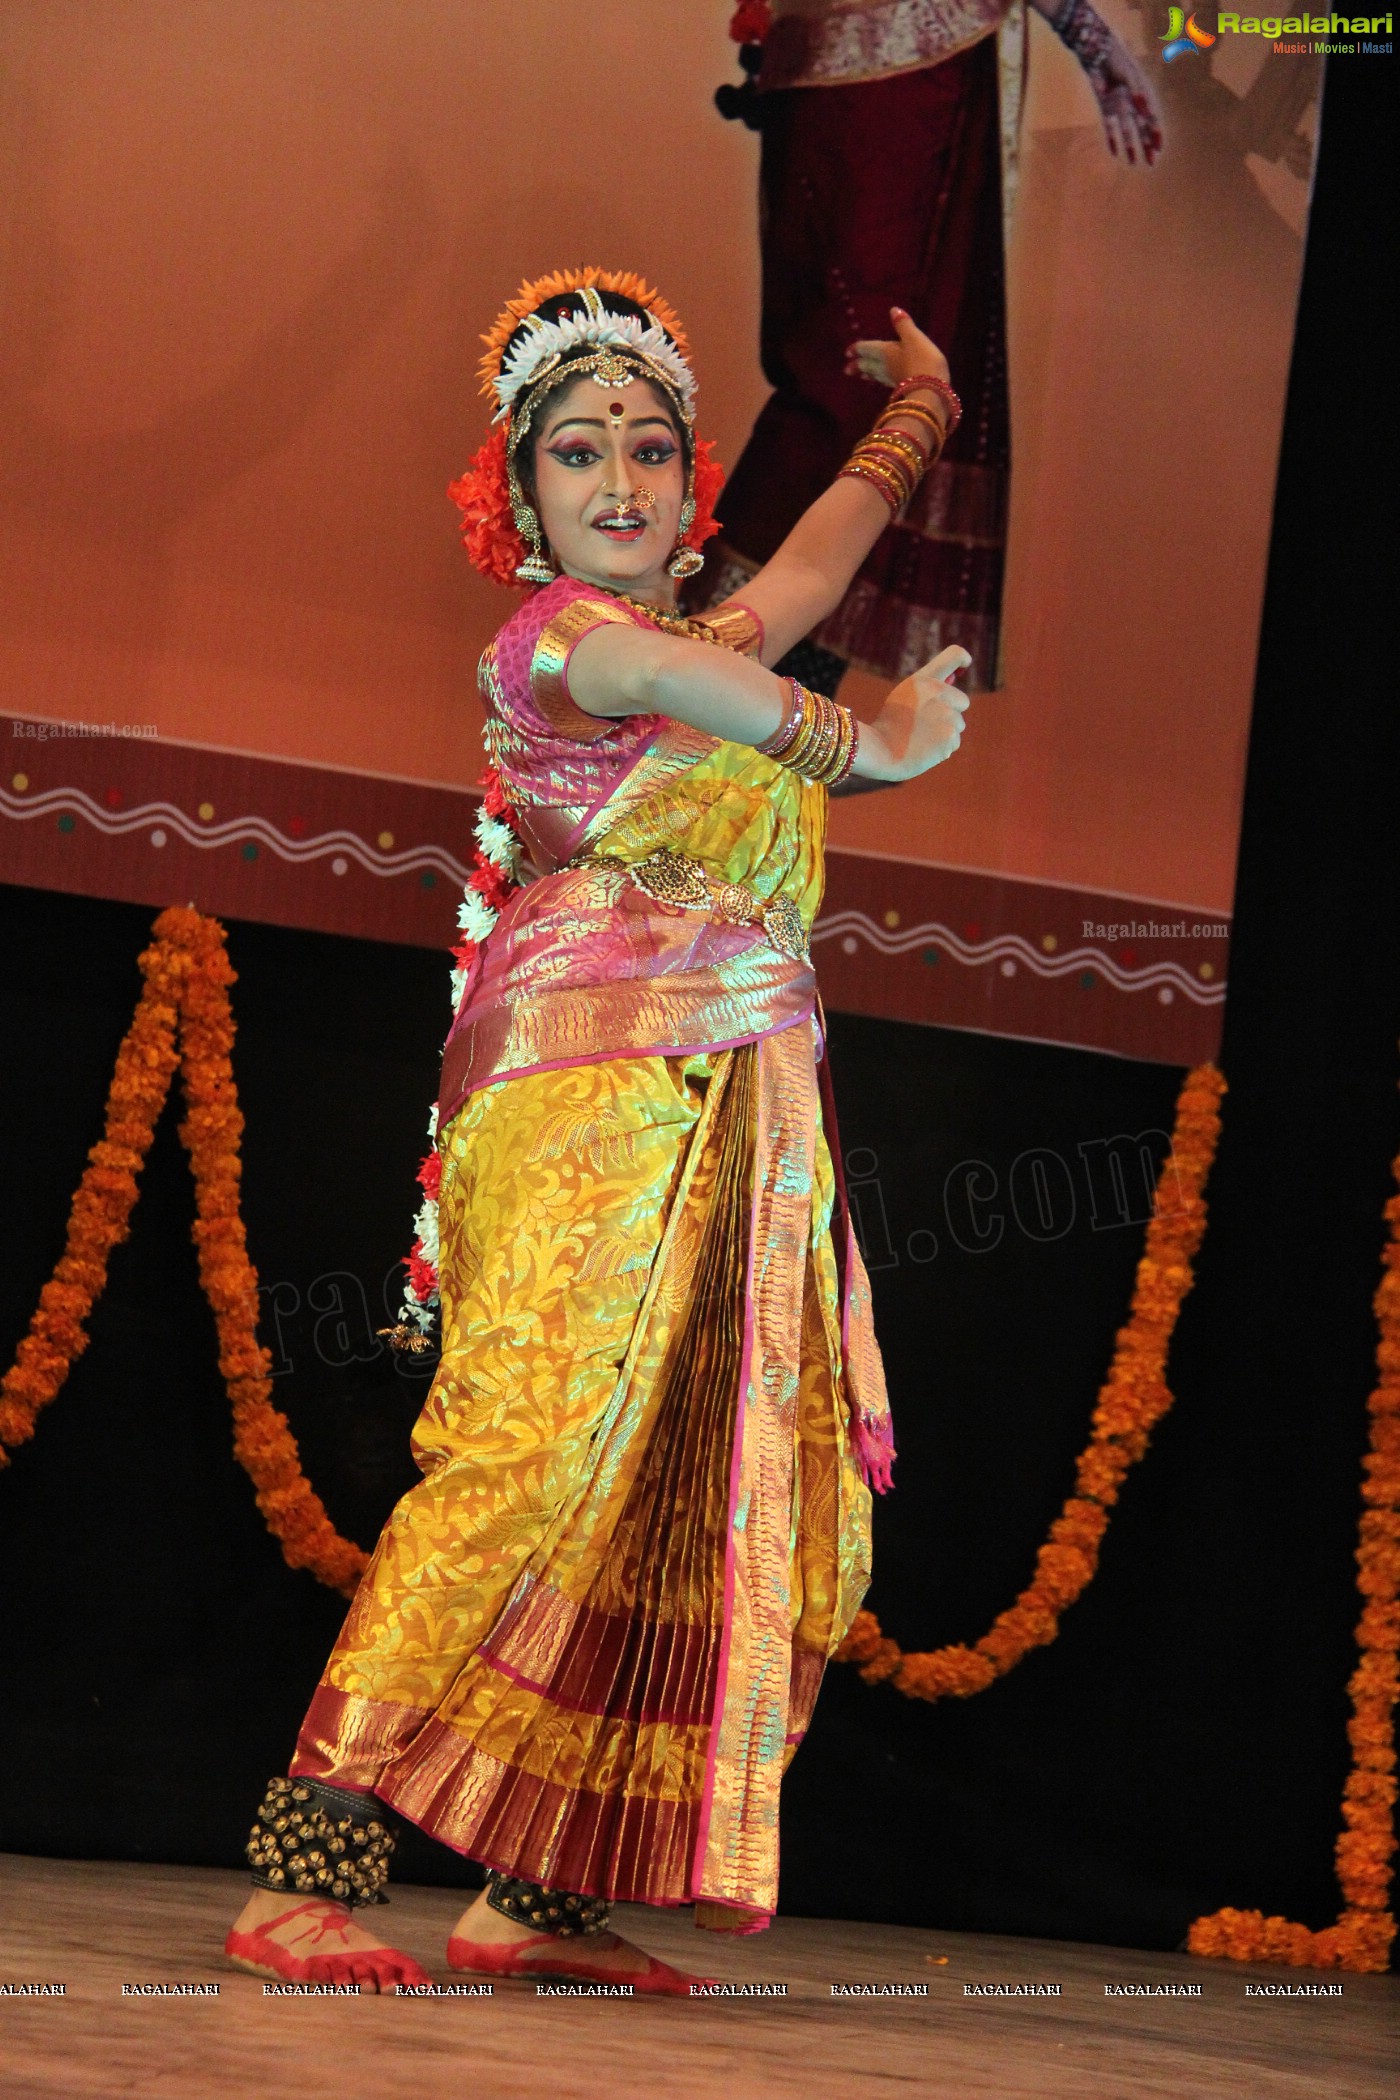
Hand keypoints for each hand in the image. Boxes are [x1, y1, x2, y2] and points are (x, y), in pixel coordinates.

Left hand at [844, 307, 949, 392]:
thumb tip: (893, 310)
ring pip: (876, 375)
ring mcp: (892, 379)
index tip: (847, 353)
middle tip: (847, 370)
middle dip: (858, 366)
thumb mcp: (914, 337)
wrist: (931, 390)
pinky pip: (886, 382)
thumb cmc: (922, 359)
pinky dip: (881, 380)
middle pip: (868, 365)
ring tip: (862, 376)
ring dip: (868, 374)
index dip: (857, 349)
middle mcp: (884, 366)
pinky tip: (883, 382)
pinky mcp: (901, 389)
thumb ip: (903, 325)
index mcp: (884, 351)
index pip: (867, 349)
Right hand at [858, 646, 971, 782]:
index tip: (964, 665)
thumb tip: (953, 678)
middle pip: (962, 701)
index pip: (955, 655)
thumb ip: (928, 687)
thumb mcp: (903, 696)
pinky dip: (942, 748)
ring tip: (920, 738)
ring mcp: (946, 715)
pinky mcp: (950, 737)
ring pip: (958, 724)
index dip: (963, 659)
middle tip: (924, 722)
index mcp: (924, 680)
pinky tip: (924, 749)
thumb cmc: (889, 725)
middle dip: (950, 711)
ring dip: (945, 732)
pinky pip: (954, 742)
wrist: (879, 752)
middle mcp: (938, 694)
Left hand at [1088, 40, 1161, 165]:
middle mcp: (1134, 104)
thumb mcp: (1131, 77)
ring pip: (1128, 131)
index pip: (1153, 119)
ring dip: (1131, 146)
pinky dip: (1112, 139)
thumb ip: (1138, 93)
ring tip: (1134, 163)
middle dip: (1147, 145)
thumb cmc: (1118, 61)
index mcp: (1144, 96)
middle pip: (1142, 128)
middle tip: (1151, 163)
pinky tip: (1114, 153)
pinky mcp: (1106, 108)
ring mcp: (1120, 107)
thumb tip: (1147, 110)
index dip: (1156, 134)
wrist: (1098, 53)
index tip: (1159, 149)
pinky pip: (1110, 127)